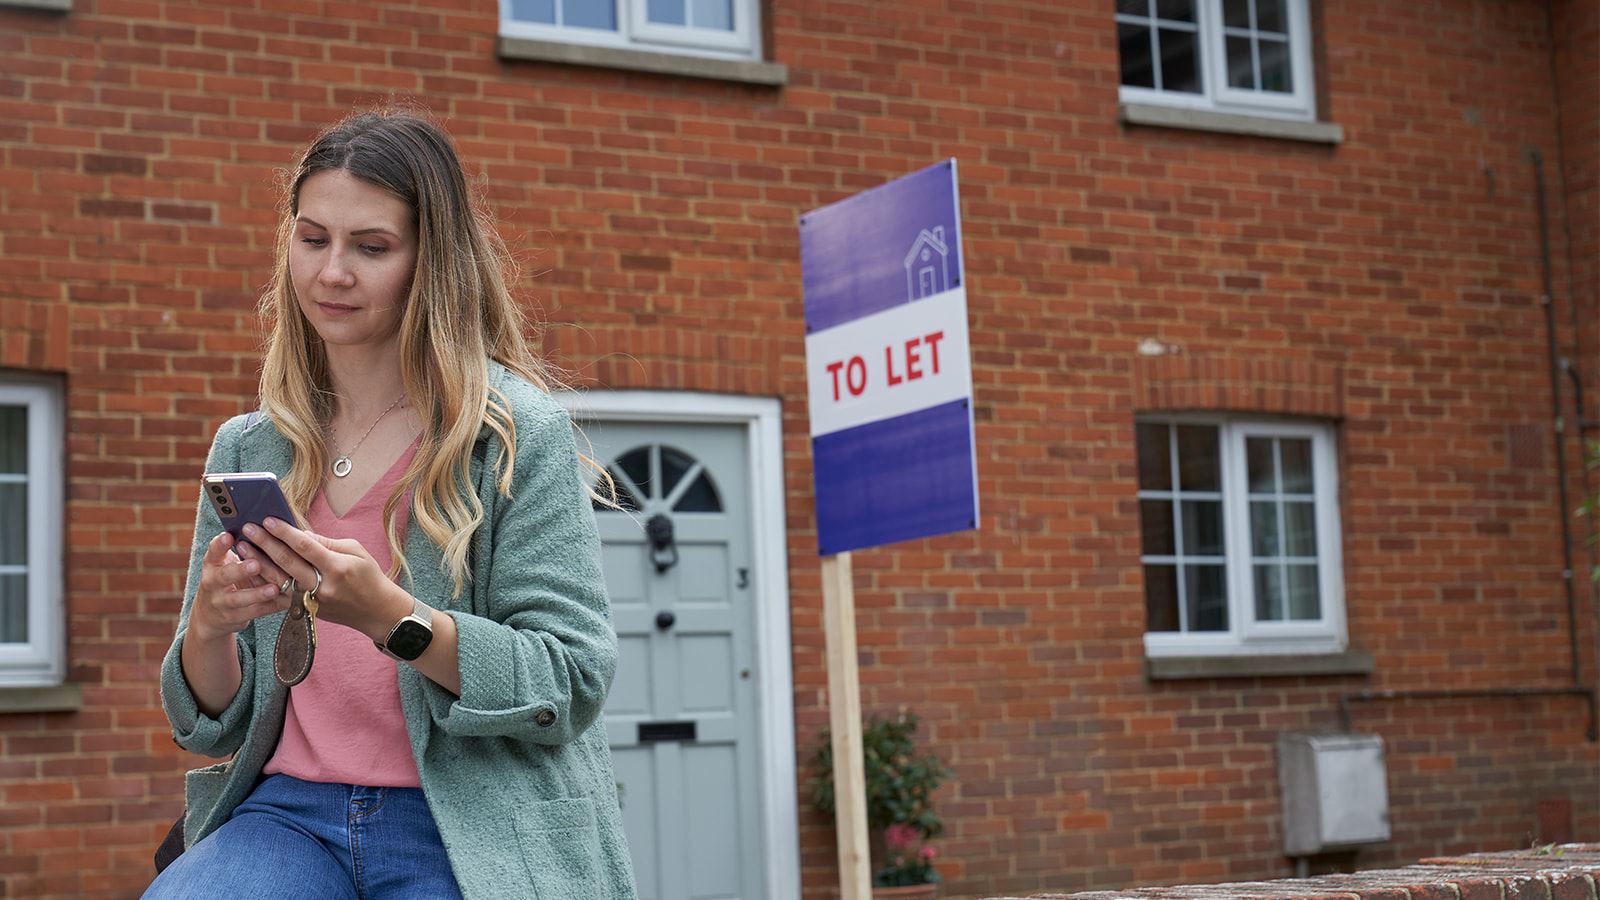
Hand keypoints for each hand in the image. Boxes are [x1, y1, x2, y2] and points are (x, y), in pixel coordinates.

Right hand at [188, 531, 292, 642]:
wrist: (209, 615)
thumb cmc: (226, 578)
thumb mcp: (224, 562)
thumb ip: (240, 548)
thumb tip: (269, 525)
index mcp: (212, 564)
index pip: (213, 552)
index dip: (220, 545)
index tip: (229, 535)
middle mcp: (213, 583)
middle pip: (224, 576)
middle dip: (240, 570)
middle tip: (256, 564)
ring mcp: (223, 603)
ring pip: (240, 599)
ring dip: (258, 594)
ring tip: (273, 588)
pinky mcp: (235, 617)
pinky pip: (255, 612)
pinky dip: (271, 607)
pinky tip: (286, 601)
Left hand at [244, 517, 410, 640]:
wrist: (377, 611)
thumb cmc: (370, 577)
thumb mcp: (356, 552)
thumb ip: (327, 543)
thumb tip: (300, 535)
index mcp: (337, 568)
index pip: (306, 547)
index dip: (285, 532)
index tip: (268, 519)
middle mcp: (322, 586)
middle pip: (287, 563)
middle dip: (265, 543)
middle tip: (248, 528)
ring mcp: (312, 601)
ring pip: (278, 581)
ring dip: (258, 562)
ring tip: (242, 547)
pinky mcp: (306, 610)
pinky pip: (279, 596)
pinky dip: (263, 583)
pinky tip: (250, 571)